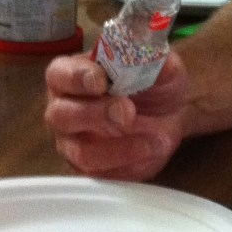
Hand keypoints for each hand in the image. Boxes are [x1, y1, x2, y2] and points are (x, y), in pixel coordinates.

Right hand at [44, 52, 189, 180]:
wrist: (170, 115)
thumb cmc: (153, 83)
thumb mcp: (161, 65)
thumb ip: (154, 59)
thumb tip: (152, 55)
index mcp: (71, 75)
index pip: (60, 74)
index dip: (78, 78)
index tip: (102, 81)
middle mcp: (64, 109)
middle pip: (61, 115)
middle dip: (96, 114)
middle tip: (128, 112)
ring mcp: (73, 143)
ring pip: (80, 152)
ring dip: (117, 148)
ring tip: (153, 139)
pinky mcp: (90, 170)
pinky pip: (102, 175)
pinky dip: (129, 165)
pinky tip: (151, 151)